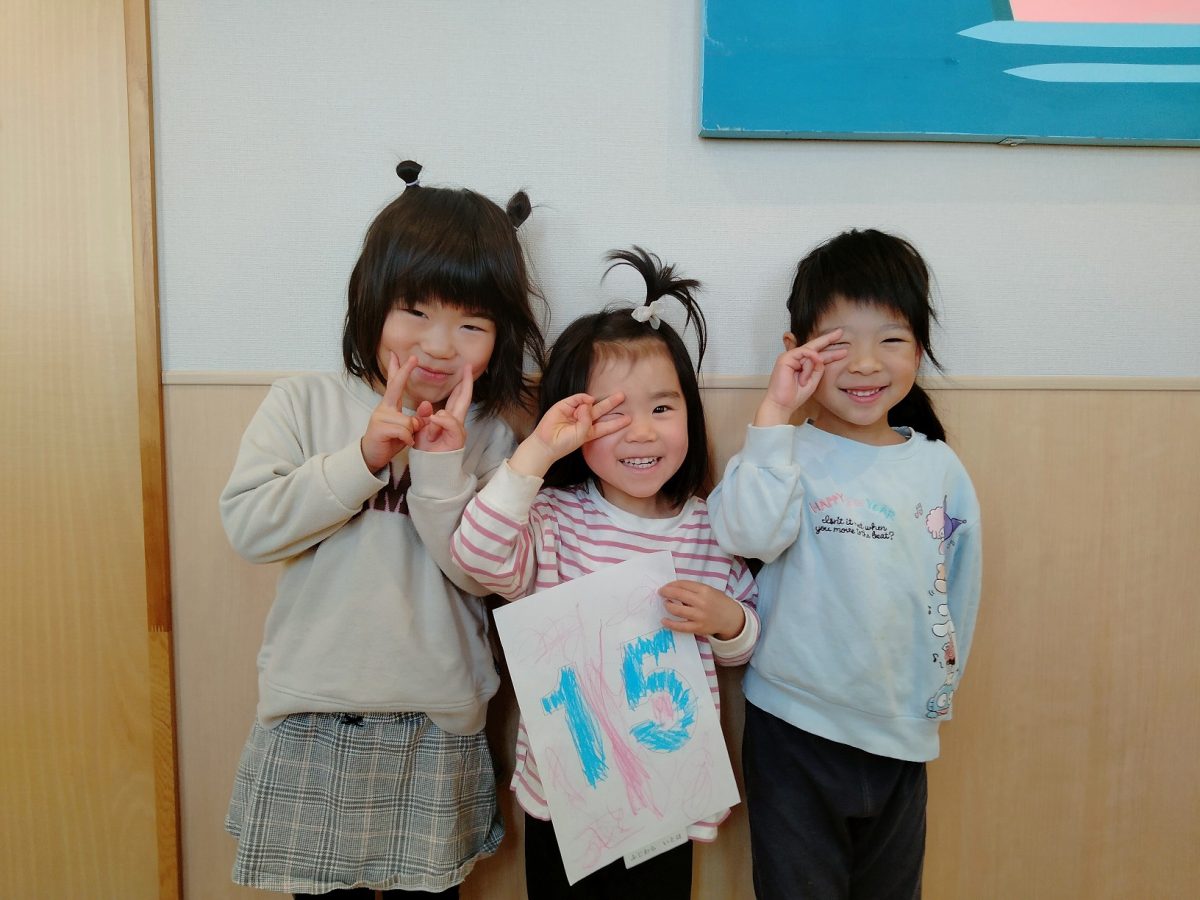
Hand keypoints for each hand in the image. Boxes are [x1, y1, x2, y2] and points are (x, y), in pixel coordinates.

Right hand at [361, 353, 422, 470]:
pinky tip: (403, 442)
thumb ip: (416, 418)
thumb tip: (426, 406)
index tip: (401, 355)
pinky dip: (407, 439)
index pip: (394, 383)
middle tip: (414, 358)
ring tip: (405, 438)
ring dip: (412, 431)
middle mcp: (384, 407)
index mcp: (390, 405)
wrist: (372, 457)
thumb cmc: (390, 441)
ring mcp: (380, 417)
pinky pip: (404, 431)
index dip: (399, 369)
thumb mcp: (407, 429)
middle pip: (395, 386)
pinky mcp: (379, 428)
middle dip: (405, 371)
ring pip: (408, 420)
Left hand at [413, 365, 473, 452]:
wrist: (429, 467)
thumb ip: (424, 415)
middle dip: (467, 383)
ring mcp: (459, 431)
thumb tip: (426, 404)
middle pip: (464, 399)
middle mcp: (456, 422)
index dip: (461, 382)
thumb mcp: (421, 429)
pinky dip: (443, 422)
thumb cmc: (426, 450)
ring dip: (441, 417)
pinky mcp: (458, 440)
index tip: (464, 368)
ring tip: (429, 429)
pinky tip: (435, 420)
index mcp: (448, 417)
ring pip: (456, 414)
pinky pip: (453, 426)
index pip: (456, 396)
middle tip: (469, 367)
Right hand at [508, 392, 627, 477]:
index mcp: (589, 432)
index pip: (606, 426)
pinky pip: (577, 399)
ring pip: (589, 403)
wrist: (547, 443)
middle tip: (622, 396)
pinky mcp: (564, 406)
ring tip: (598, 402)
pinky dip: (583, 398)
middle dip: (611, 403)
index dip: (617, 422)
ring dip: (597, 402)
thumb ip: (587, 420)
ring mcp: (574, 413)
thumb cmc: (564, 444)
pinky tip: (587, 401)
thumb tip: (588, 402)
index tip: (629, 419)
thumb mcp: (582, 435)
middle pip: (600, 410)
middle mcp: (583, 421)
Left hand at [660, 580, 745, 640]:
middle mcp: (702, 602)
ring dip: (668, 605)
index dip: (672, 584)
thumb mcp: (709, 590)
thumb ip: (694, 589)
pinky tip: (664, 620)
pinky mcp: (698, 628)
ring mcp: (699, 616)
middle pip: (678, 595)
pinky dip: (670, 623)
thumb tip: (674, 588)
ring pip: (677, 610)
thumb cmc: (718, 602)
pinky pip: (680, 626)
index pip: (683, 584)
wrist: (731, 618)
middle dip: (666, 592)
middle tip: (661, 592)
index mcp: (705, 590)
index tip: (666, 586)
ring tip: (666, 603)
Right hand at [754, 330, 847, 426]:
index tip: (844, 350)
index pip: (819, 355)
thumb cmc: (795, 396)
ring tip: (803, 381)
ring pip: (810, 353)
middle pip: (815, 346)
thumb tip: (820, 356)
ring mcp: (790, 357)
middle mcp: (796, 358)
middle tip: (840, 332)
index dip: (832, 352)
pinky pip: (803, 353)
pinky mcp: (785, 358)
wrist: (782, 404)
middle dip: (828, 339)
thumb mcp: (814, 381)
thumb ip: (818, 368)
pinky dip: (808, 359)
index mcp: (803, 364)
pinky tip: (813, 362)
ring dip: (809, 368)